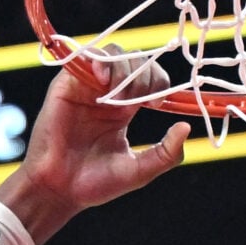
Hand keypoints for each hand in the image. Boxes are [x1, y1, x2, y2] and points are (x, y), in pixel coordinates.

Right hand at [0, 52, 190, 240]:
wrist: (59, 191)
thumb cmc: (94, 184)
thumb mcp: (139, 171)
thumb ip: (166, 154)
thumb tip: (186, 128)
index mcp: (125, 108)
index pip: (150, 77)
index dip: (158, 83)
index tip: (155, 104)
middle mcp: (107, 93)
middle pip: (134, 60)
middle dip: (143, 76)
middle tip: (135, 103)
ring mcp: (86, 87)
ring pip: (113, 54)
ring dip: (123, 69)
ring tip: (118, 97)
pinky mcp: (66, 84)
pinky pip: (84, 58)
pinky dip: (98, 62)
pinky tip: (103, 81)